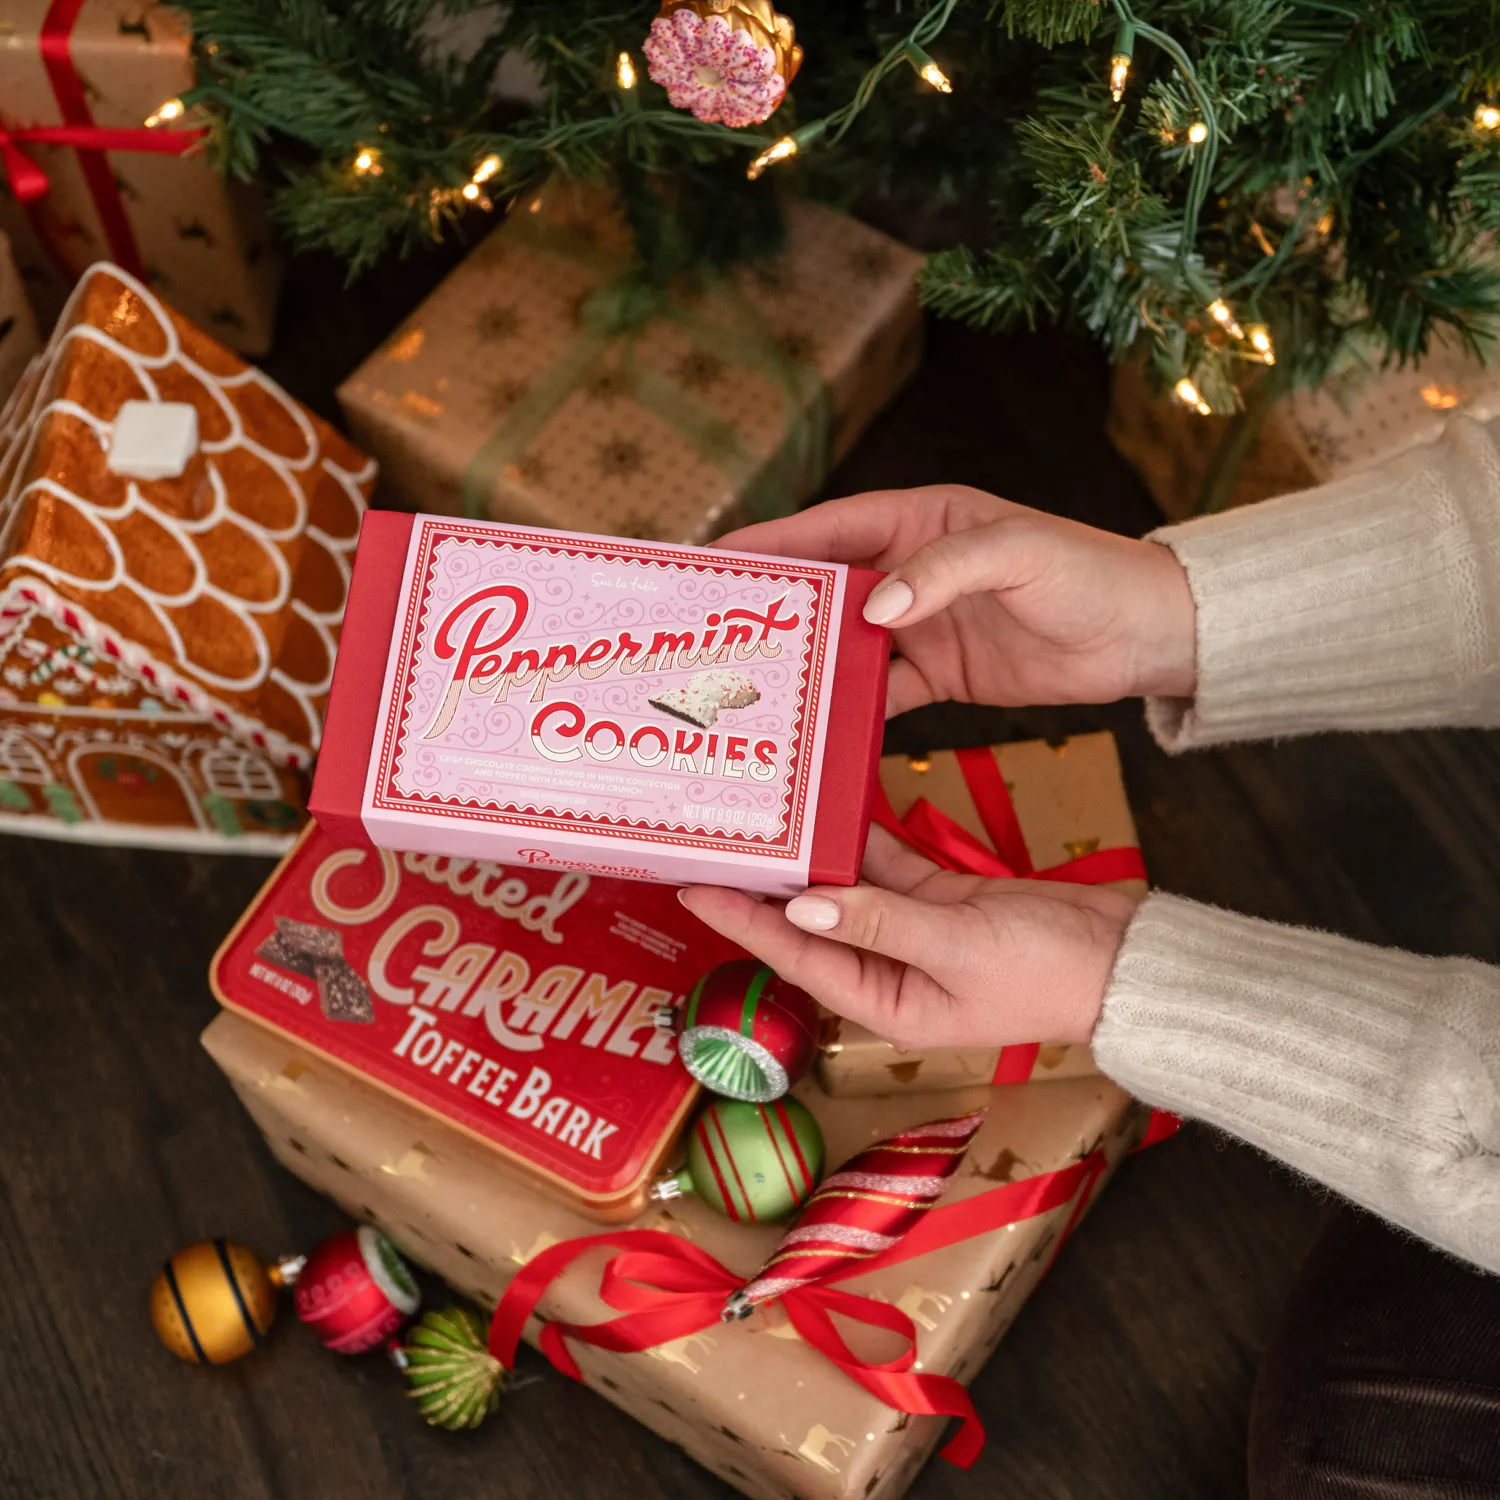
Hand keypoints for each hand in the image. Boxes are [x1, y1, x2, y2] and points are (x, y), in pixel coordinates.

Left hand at [678, 826, 1135, 1050]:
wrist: (1125, 960)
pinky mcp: (945, 902)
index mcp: (888, 1001)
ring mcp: (918, 932)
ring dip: (813, 858)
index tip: (697, 889)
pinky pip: (891, 867)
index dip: (744, 923)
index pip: (798, 956)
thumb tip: (805, 905)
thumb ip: (879, 919)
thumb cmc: (1048, 972)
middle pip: (813, 923)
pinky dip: (865, 840)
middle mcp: (893, 971)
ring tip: (765, 821)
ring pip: (849, 889)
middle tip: (719, 844)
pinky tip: (834, 810)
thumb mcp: (956, 945)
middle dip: (767, 887)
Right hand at [721, 485, 1195, 715]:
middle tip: (711, 634)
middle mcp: (910, 570)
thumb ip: (943, 572)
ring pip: (844, 645)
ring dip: (804, 666)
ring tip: (748, 688)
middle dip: (771, 609)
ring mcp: (922, 626)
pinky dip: (851, 711)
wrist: (1146, 635)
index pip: (829, 527)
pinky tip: (818, 732)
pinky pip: (881, 693)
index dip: (770, 543)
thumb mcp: (1018, 555)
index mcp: (920, 521)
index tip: (714, 561)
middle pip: (823, 588)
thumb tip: (872, 607)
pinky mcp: (941, 674)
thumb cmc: (1088, 575)